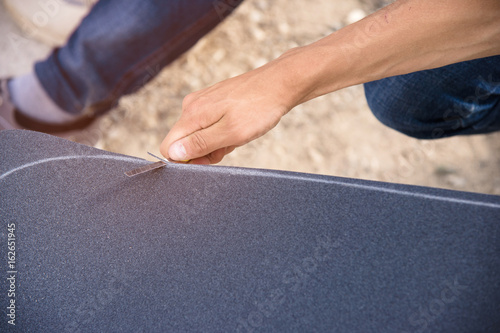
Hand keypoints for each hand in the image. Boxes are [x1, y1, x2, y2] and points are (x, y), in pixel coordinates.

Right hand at [160, 60, 296, 163]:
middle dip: (204, 152)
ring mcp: (202, 102)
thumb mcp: (231, 133)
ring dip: (216, 143)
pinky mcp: (213, 101)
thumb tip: (172, 153)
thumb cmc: (259, 108)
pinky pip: (210, 125)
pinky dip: (223, 133)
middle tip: (229, 147)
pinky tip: (239, 128)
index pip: (168, 147)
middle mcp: (191, 106)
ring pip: (199, 135)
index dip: (185, 160)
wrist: (280, 84)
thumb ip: (200, 144)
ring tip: (238, 136)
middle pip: (184, 142)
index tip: (209, 160)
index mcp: (192, 114)